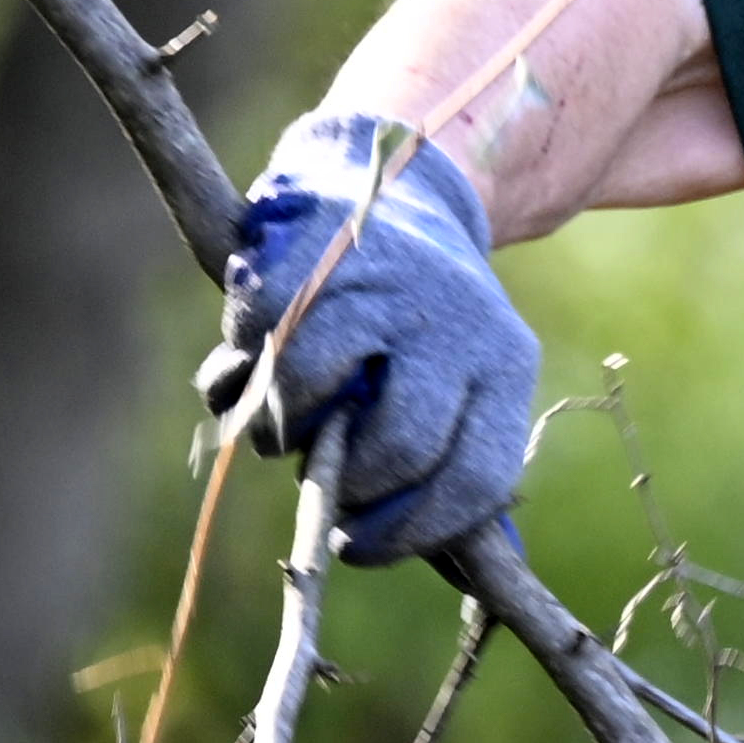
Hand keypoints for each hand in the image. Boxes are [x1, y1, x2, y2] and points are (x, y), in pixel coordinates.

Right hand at [210, 113, 538, 566]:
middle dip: (347, 485)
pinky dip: (239, 361)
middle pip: (398, 443)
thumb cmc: (419, 326)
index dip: (409, 534)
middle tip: (321, 481)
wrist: (395, 179)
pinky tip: (250, 362)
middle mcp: (456, 318)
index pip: (473, 480)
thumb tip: (438, 564)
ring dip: (282, 426)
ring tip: (281, 430)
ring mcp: (384, 278)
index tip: (356, 546)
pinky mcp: (316, 246)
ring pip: (312, 381)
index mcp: (505, 364)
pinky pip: (259, 329)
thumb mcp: (461, 385)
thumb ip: (446, 468)